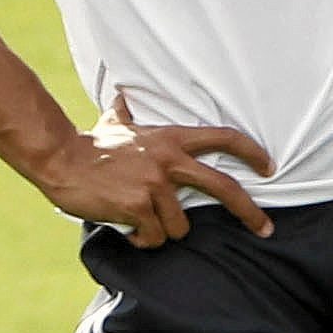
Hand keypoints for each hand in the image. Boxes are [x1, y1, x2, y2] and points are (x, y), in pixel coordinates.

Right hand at [35, 90, 275, 247]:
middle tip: (266, 228)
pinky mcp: (138, 207)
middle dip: (250, 211)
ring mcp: (155, 184)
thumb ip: (128, 112)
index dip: (251, 151)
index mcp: (172, 139)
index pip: (223, 138)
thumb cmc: (92, 144)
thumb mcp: (117, 122)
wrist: (62, 159)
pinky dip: (142, 240)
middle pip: (224, 186)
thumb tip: (122, 91)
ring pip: (180, 226)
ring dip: (162, 231)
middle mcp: (170, 160)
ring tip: (141, 220)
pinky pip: (153, 237)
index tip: (270, 166)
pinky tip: (128, 229)